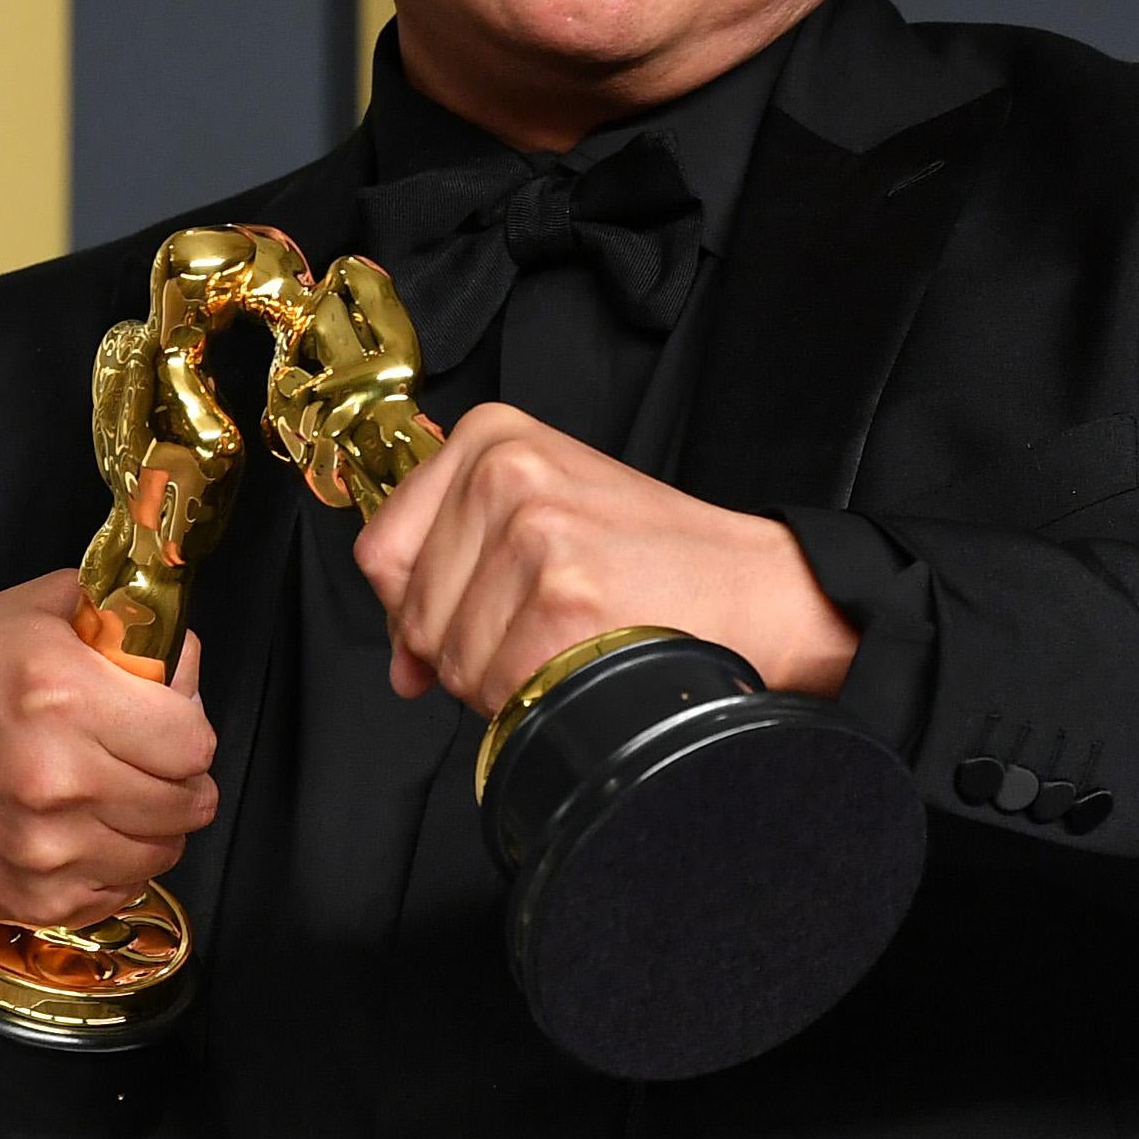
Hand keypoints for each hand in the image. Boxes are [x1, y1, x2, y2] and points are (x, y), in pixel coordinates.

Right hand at [0, 570, 217, 929]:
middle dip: (177, 775)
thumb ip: (118, 622)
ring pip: (164, 851)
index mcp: (62, 693)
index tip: (165, 720)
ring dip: (150, 823)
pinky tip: (79, 829)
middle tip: (143, 757)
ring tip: (109, 792)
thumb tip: (182, 658)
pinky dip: (113, 863)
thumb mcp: (29, 614)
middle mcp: (58, 777)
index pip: (192, 739)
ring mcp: (46, 848)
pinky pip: (121, 889)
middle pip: (188, 800)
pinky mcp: (34, 900)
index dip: (185, 726)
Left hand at [351, 403, 856, 712]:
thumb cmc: (651, 558)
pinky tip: (581, 668)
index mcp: (490, 436)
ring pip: (452, 657)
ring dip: (500, 680)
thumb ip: (453, 569)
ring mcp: (534, 532)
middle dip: (461, 652)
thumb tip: (402, 665)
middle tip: (538, 635)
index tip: (457, 619)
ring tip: (567, 646)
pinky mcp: (564, 595)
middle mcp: (505, 472)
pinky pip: (499, 686)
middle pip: (414, 610)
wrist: (755, 586)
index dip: (409, 606)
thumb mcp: (544, 517)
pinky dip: (532, 702)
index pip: (382, 548)